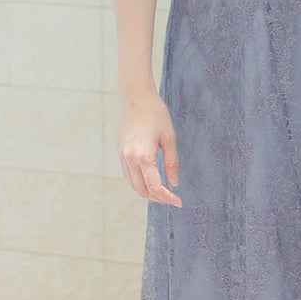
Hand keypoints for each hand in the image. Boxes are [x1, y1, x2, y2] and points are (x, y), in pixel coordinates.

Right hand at [119, 87, 181, 206]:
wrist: (137, 98)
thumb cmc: (156, 114)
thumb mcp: (169, 138)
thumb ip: (172, 163)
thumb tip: (174, 183)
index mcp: (143, 156)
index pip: (156, 186)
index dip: (168, 198)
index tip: (179, 202)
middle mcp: (130, 159)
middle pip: (143, 190)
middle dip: (159, 198)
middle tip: (173, 198)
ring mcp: (123, 156)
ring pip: (134, 185)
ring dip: (149, 192)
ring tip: (164, 191)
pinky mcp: (121, 152)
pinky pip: (129, 175)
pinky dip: (140, 182)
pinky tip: (152, 180)